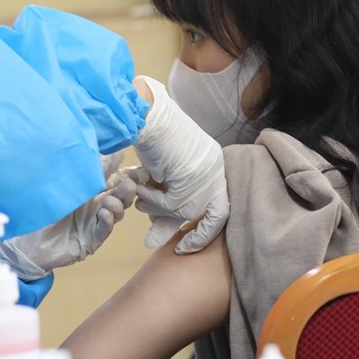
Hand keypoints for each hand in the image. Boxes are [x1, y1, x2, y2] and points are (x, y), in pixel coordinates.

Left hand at [1, 162, 136, 278]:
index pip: (117, 179)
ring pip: (116, 213)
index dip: (129, 175)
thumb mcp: (66, 184)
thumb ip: (90, 169)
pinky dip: (106, 222)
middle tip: (129, 184)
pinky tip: (104, 214)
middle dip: (127, 190)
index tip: (137, 170)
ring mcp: (95, 223)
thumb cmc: (45, 207)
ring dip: (116, 205)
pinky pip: (103, 230)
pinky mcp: (92, 240)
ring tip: (109, 201)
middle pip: (121, 196)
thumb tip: (112, 150)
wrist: (30, 239)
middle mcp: (98, 204)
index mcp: (93, 189)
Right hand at [131, 76, 228, 253]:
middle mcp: (215, 169)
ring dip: (156, 207)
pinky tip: (140, 185)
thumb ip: (165, 196)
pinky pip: (171, 204)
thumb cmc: (149, 135)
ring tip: (139, 197)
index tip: (184, 244)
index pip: (219, 207)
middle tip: (153, 243)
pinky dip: (151, 198)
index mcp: (213, 163)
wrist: (144, 114)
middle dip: (180, 231)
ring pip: (185, 210)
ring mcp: (207, 174)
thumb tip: (158, 229)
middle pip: (210, 214)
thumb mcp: (164, 171)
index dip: (204, 230)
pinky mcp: (192, 177)